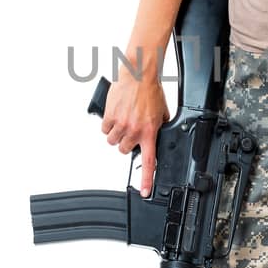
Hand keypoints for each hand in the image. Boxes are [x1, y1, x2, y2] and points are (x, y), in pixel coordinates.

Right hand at [101, 61, 170, 197]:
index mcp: (150, 132)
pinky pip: (104, 129)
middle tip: (131, 130)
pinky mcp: (109, 117)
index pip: (149, 162)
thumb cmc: (150, 91)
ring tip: (123, 121)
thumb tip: (157, 137)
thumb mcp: (162, 113)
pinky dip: (108, 125)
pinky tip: (115, 115)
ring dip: (117, 134)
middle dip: (127, 142)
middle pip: (124, 150)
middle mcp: (135, 131)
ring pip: (113, 141)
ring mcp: (121, 124)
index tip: (144, 192)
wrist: (138, 75)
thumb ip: (158, 128)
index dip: (146, 180)